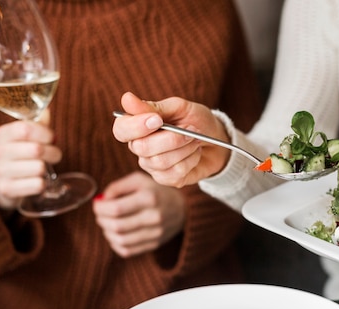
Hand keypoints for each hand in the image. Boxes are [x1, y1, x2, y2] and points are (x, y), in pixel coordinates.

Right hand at [0, 110, 61, 209]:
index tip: (51, 138)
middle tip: (54, 154)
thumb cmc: (23, 154)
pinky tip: (36, 180)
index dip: (46, 133)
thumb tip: (46, 111)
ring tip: (43, 167)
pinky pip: (38, 185)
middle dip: (53, 152)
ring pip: (39, 168)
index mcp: (2, 134)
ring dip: (47, 168)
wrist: (9, 182)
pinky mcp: (6, 189)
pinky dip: (43, 184)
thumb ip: (38, 124)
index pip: (26, 129)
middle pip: (36, 149)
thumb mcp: (28, 137)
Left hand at [92, 171, 184, 257]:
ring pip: (121, 240)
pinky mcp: (155, 244)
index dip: (100, 208)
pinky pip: (127, 251)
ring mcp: (156, 233)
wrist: (182, 208)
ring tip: (107, 223)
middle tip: (100, 214)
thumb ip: (118, 187)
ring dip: (107, 233)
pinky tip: (116, 234)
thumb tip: (102, 200)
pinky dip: (116, 244)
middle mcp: (154, 217)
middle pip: (117, 226)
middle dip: (101, 220)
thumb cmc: (156, 191)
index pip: (116, 208)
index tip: (98, 203)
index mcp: (150, 198)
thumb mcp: (139, 180)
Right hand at [112, 91, 230, 187]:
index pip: (121, 130)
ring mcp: (151, 165)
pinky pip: (175, 173)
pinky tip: (195, 153)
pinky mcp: (166, 178)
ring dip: (185, 148)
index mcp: (137, 126)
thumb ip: (154, 106)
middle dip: (172, 138)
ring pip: (161, 161)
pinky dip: (191, 160)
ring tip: (196, 139)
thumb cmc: (196, 120)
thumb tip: (127, 99)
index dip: (136, 126)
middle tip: (192, 129)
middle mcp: (139, 147)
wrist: (217, 140)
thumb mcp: (180, 107)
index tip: (158, 120)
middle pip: (142, 148)